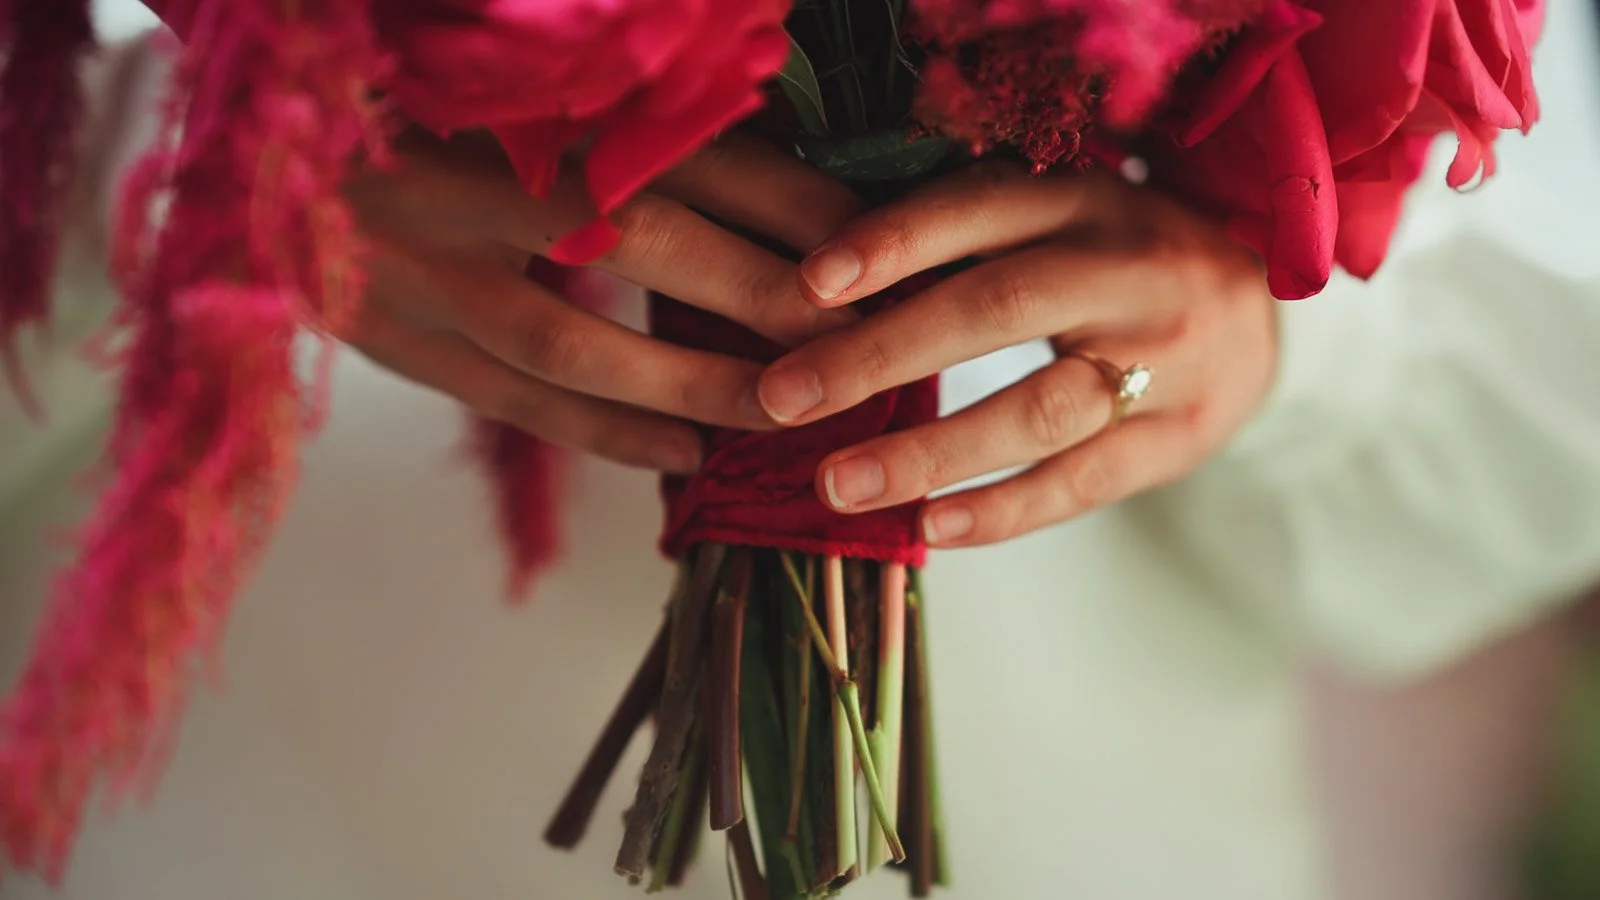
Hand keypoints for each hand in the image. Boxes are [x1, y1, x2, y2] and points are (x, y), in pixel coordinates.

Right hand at [338, 131, 861, 472]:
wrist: (254, 150)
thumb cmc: (404, 108)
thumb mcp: (500, 93)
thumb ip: (605, 122)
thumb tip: (752, 164)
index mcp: (498, 101)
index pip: (667, 144)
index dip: (776, 192)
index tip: (867, 234)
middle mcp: (459, 180)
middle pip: (635, 233)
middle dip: (757, 288)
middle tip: (858, 335)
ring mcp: (418, 271)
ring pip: (572, 342)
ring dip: (691, 381)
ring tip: (785, 410)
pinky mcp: (392, 340)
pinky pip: (511, 402)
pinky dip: (605, 432)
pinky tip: (687, 454)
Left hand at [756, 164, 1278, 545]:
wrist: (1257, 310)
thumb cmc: (1115, 261)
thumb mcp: (1061, 216)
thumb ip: (971, 233)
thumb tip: (825, 273)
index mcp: (1087, 200)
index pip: (980, 210)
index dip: (892, 242)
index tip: (806, 285)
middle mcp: (1129, 270)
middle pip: (998, 309)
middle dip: (881, 355)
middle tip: (784, 398)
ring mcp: (1166, 359)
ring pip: (1039, 409)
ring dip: (930, 451)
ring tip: (837, 484)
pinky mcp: (1181, 437)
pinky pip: (1084, 481)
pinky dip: (1005, 510)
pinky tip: (933, 526)